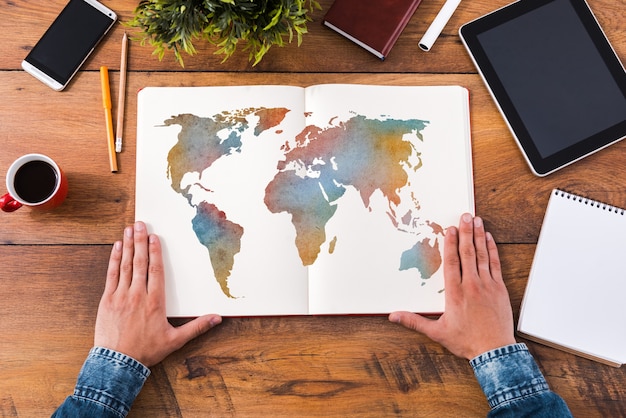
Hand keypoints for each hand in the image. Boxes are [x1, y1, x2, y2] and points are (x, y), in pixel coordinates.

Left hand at [94, 221, 221, 366]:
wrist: (118, 363)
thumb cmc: (146, 351)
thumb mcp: (175, 340)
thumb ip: (197, 327)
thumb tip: (217, 318)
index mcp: (155, 302)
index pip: (156, 271)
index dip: (156, 252)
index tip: (155, 237)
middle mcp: (138, 295)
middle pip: (140, 262)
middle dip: (141, 241)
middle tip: (140, 224)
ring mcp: (120, 296)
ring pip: (126, 265)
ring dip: (128, 246)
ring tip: (129, 230)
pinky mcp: (107, 300)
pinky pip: (111, 275)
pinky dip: (114, 260)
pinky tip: (117, 248)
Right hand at [389, 213, 515, 359]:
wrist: (494, 351)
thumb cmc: (466, 342)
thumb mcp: (437, 332)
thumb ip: (414, 321)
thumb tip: (393, 316)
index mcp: (455, 293)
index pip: (451, 262)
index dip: (450, 244)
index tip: (450, 229)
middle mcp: (471, 285)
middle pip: (467, 253)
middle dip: (465, 233)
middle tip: (465, 216)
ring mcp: (487, 286)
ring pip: (481, 255)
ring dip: (478, 236)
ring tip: (476, 221)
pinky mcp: (499, 289)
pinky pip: (494, 264)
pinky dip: (492, 250)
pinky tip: (489, 239)